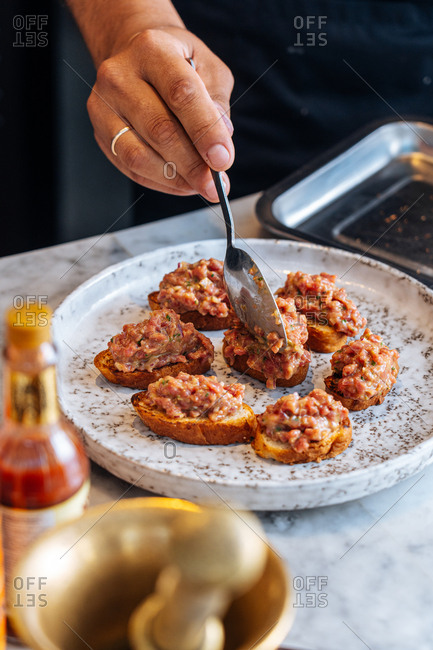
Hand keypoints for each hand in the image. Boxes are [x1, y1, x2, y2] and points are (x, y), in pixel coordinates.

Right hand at [87, 26, 233, 200]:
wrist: (137, 58)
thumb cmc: (178, 64)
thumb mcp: (208, 68)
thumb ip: (217, 103)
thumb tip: (220, 143)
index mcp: (152, 49)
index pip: (181, 93)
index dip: (205, 130)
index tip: (223, 159)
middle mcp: (119, 75)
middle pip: (159, 129)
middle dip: (192, 164)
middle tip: (215, 184)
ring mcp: (103, 106)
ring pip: (139, 155)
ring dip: (174, 178)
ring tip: (200, 185)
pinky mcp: (100, 133)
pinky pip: (130, 168)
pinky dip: (160, 182)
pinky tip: (181, 183)